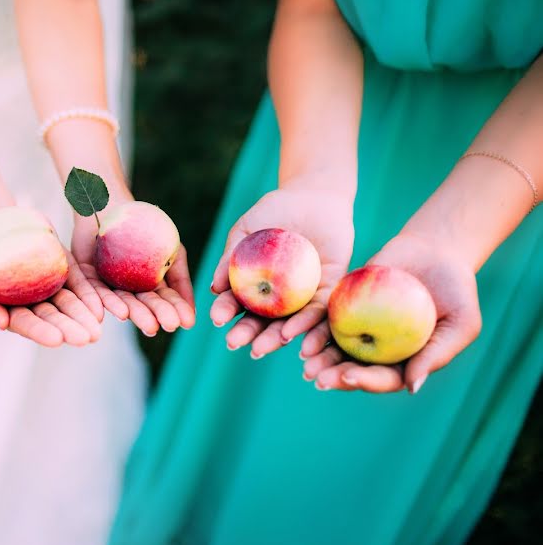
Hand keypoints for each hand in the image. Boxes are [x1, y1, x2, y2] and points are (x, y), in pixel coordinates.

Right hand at [0, 226, 102, 346]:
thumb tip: (1, 325)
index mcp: (7, 309)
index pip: (25, 323)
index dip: (40, 331)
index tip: (56, 339)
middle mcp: (31, 302)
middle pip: (52, 318)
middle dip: (70, 328)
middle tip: (87, 338)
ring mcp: (48, 285)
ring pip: (69, 304)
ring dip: (84, 317)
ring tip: (98, 330)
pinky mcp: (62, 268)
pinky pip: (79, 284)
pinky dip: (89, 296)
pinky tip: (101, 309)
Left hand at [71, 209, 194, 336]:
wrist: (115, 205)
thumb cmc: (148, 229)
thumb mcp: (172, 252)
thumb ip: (181, 280)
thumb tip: (193, 313)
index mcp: (149, 288)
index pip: (164, 301)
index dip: (176, 311)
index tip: (187, 322)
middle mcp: (129, 291)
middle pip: (143, 305)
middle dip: (156, 315)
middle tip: (167, 325)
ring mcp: (109, 286)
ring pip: (123, 302)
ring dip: (137, 314)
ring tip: (150, 326)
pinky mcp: (88, 279)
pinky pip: (98, 292)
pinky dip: (110, 303)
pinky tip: (122, 313)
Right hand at [211, 186, 353, 355]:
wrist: (316, 195)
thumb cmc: (276, 209)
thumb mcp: (248, 228)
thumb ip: (231, 255)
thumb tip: (214, 288)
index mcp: (254, 284)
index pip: (237, 303)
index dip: (225, 312)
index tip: (216, 319)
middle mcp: (278, 296)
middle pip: (260, 321)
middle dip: (246, 333)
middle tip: (234, 343)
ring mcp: (303, 296)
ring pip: (288, 324)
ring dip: (273, 339)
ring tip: (259, 349)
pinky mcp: (330, 291)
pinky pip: (318, 313)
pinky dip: (307, 326)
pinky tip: (295, 338)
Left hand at [302, 232, 480, 393]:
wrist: (437, 252)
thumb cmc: (458, 291)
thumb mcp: (461, 324)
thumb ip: (436, 355)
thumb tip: (411, 387)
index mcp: (405, 362)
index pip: (383, 379)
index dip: (365, 382)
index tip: (349, 378)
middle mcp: (379, 351)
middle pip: (353, 369)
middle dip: (334, 375)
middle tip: (316, 378)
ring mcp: (361, 328)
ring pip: (335, 348)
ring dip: (319, 357)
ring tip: (305, 362)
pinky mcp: (346, 306)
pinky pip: (327, 319)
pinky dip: (313, 327)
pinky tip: (299, 332)